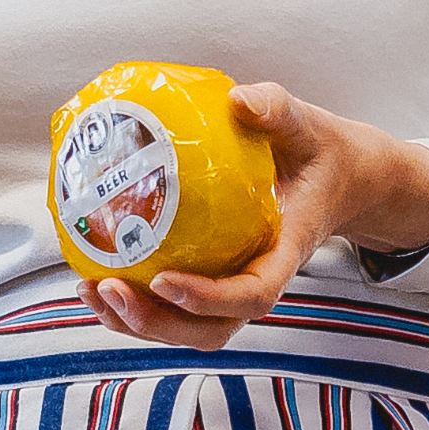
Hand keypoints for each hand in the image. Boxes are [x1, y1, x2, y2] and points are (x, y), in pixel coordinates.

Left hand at [80, 77, 428, 344]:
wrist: (337, 176)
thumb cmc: (318, 150)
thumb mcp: (306, 123)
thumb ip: (276, 109)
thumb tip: (238, 100)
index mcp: (287, 251)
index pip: (252, 294)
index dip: (207, 298)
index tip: (164, 280)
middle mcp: (259, 278)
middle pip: (210, 330)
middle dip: (157, 322)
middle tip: (110, 289)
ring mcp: (234, 285)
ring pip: (187, 328)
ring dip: (135, 321)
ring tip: (91, 290)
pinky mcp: (213, 278)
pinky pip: (172, 306)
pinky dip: (133, 303)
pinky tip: (94, 277)